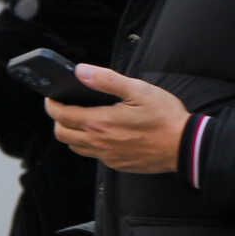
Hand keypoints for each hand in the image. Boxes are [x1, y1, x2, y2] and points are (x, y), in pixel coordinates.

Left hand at [49, 65, 190, 175]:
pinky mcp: (117, 164)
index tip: (50, 97)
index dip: (51, 105)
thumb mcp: (138, 90)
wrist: (184, 146)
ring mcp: (108, 156)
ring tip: (80, 119)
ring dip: (71, 134)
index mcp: (100, 122)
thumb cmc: (164, 117)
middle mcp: (99, 143)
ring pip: (76, 147)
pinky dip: (90, 144)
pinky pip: (94, 155)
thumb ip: (106, 80)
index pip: (61, 116)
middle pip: (62, 134)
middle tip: (63, 108)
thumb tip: (81, 71)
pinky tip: (102, 133)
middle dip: (57, 120)